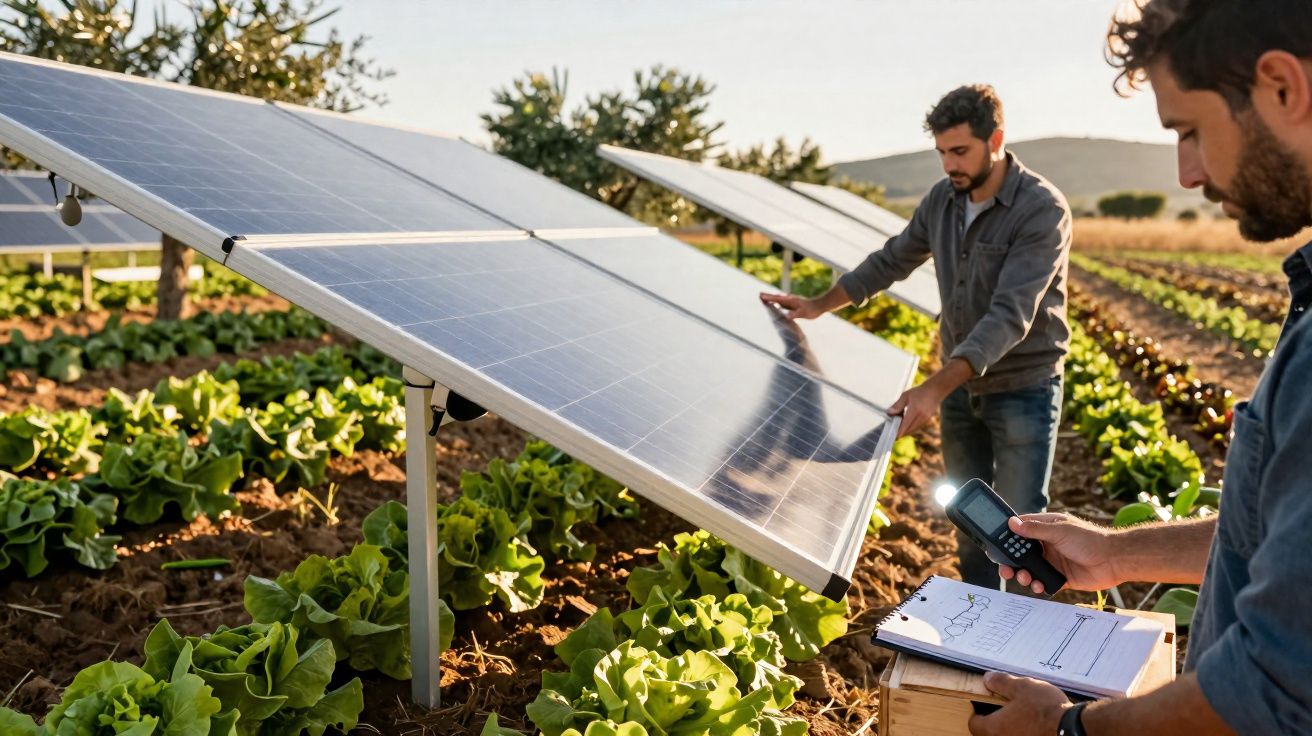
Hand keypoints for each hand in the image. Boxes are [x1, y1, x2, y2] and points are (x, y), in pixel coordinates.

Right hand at [759, 292, 824, 320]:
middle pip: (776, 297)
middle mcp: (790, 299)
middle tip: (759, 294)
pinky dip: (777, 302)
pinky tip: (776, 304)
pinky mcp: (794, 304)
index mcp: (790, 301)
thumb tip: (787, 316)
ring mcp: (791, 301)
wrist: (820, 305)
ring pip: (779, 299)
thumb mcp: (803, 313)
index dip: (769, 298)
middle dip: (768, 296)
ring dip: (772, 298)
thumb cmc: (812, 310)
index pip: (777, 299)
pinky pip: (783, 302)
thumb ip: (795, 314)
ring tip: (764, 298)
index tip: (761, 296)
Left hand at [888, 382, 943, 436]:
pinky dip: (911, 427)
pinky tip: (907, 422)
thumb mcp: (906, 396)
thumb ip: (897, 405)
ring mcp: (925, 419)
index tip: (893, 436)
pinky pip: (917, 427)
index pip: (905, 425)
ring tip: (900, 423)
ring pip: (913, 430)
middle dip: (901, 431)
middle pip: (909, 430)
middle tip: (893, 428)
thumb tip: (889, 413)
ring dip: (906, 430)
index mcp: (915, 410)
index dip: (898, 432)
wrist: (935, 391)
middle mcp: (921, 416)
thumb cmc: (920, 392)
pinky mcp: (927, 420)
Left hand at [968, 672, 1069, 735]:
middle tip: (1002, 708)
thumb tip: (988, 679)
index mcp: (994, 728)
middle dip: (993, 721)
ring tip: (1020, 715)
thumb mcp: (1021, 687)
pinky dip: (1023, 732)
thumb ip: (1001, 683)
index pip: (974, 724)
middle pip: (989, 733)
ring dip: (1009, 728)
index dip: (976, 713)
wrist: (1071, 728)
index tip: (982, 704)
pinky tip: (1033, 724)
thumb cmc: (1045, 709)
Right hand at [998, 513, 1119, 593]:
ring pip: (1029, 570)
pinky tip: (1039, 586)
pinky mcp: (1059, 577)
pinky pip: (1042, 582)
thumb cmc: (1089, 540)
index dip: (1007, 537)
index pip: (1020, 530)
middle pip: (1021, 553)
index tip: (996, 546)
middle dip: (1012, 562)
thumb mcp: (1060, 531)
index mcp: (1045, 529)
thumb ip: (1035, 529)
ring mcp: (1052, 561)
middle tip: (1006, 570)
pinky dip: (1037, 586)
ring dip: (1024, 575)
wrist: (1113, 561)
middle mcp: (1046, 545)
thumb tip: (1013, 523)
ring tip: (1026, 579)